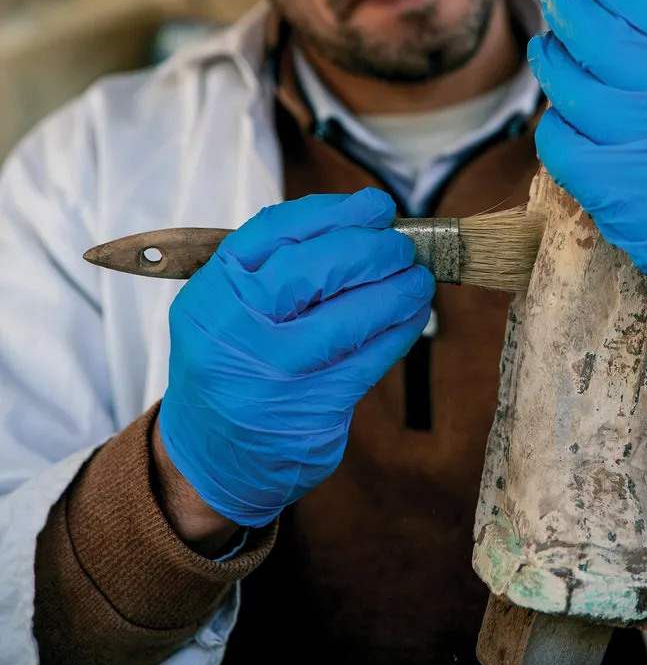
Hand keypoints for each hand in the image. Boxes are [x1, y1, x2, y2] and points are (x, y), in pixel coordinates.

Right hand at [156, 188, 434, 528]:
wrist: (210, 457)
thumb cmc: (231, 366)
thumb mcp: (226, 310)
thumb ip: (276, 267)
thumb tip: (365, 225)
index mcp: (212, 293)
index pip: (276, 230)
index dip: (335, 211)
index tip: (374, 206)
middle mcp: (237, 331)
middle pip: (319, 267)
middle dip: (374, 249)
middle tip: (402, 246)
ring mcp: (273, 374)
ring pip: (352, 315)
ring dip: (398, 290)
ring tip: (418, 279)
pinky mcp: (311, 410)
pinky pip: (369, 358)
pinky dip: (399, 331)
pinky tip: (411, 317)